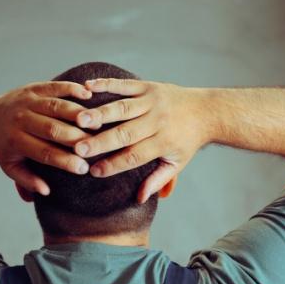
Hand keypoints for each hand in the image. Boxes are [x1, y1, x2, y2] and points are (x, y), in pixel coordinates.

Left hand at [0, 81, 95, 201]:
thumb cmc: (6, 147)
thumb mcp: (10, 167)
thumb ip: (27, 181)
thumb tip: (45, 192)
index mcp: (15, 141)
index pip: (44, 153)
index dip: (65, 161)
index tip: (84, 169)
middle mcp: (20, 120)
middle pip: (52, 128)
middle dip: (76, 138)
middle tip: (97, 145)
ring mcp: (27, 101)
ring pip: (56, 106)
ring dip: (78, 114)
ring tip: (98, 123)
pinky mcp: (34, 88)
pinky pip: (54, 87)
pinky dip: (72, 89)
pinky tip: (89, 95)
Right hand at [71, 79, 211, 203]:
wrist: (206, 110)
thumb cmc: (187, 141)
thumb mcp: (177, 163)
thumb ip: (158, 180)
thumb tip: (140, 199)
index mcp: (164, 141)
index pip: (135, 156)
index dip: (114, 165)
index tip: (93, 172)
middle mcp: (157, 120)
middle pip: (125, 133)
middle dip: (101, 141)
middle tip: (78, 149)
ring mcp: (152, 101)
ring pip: (122, 108)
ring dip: (99, 113)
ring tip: (79, 119)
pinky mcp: (148, 86)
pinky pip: (124, 85)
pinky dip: (105, 84)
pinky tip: (86, 86)